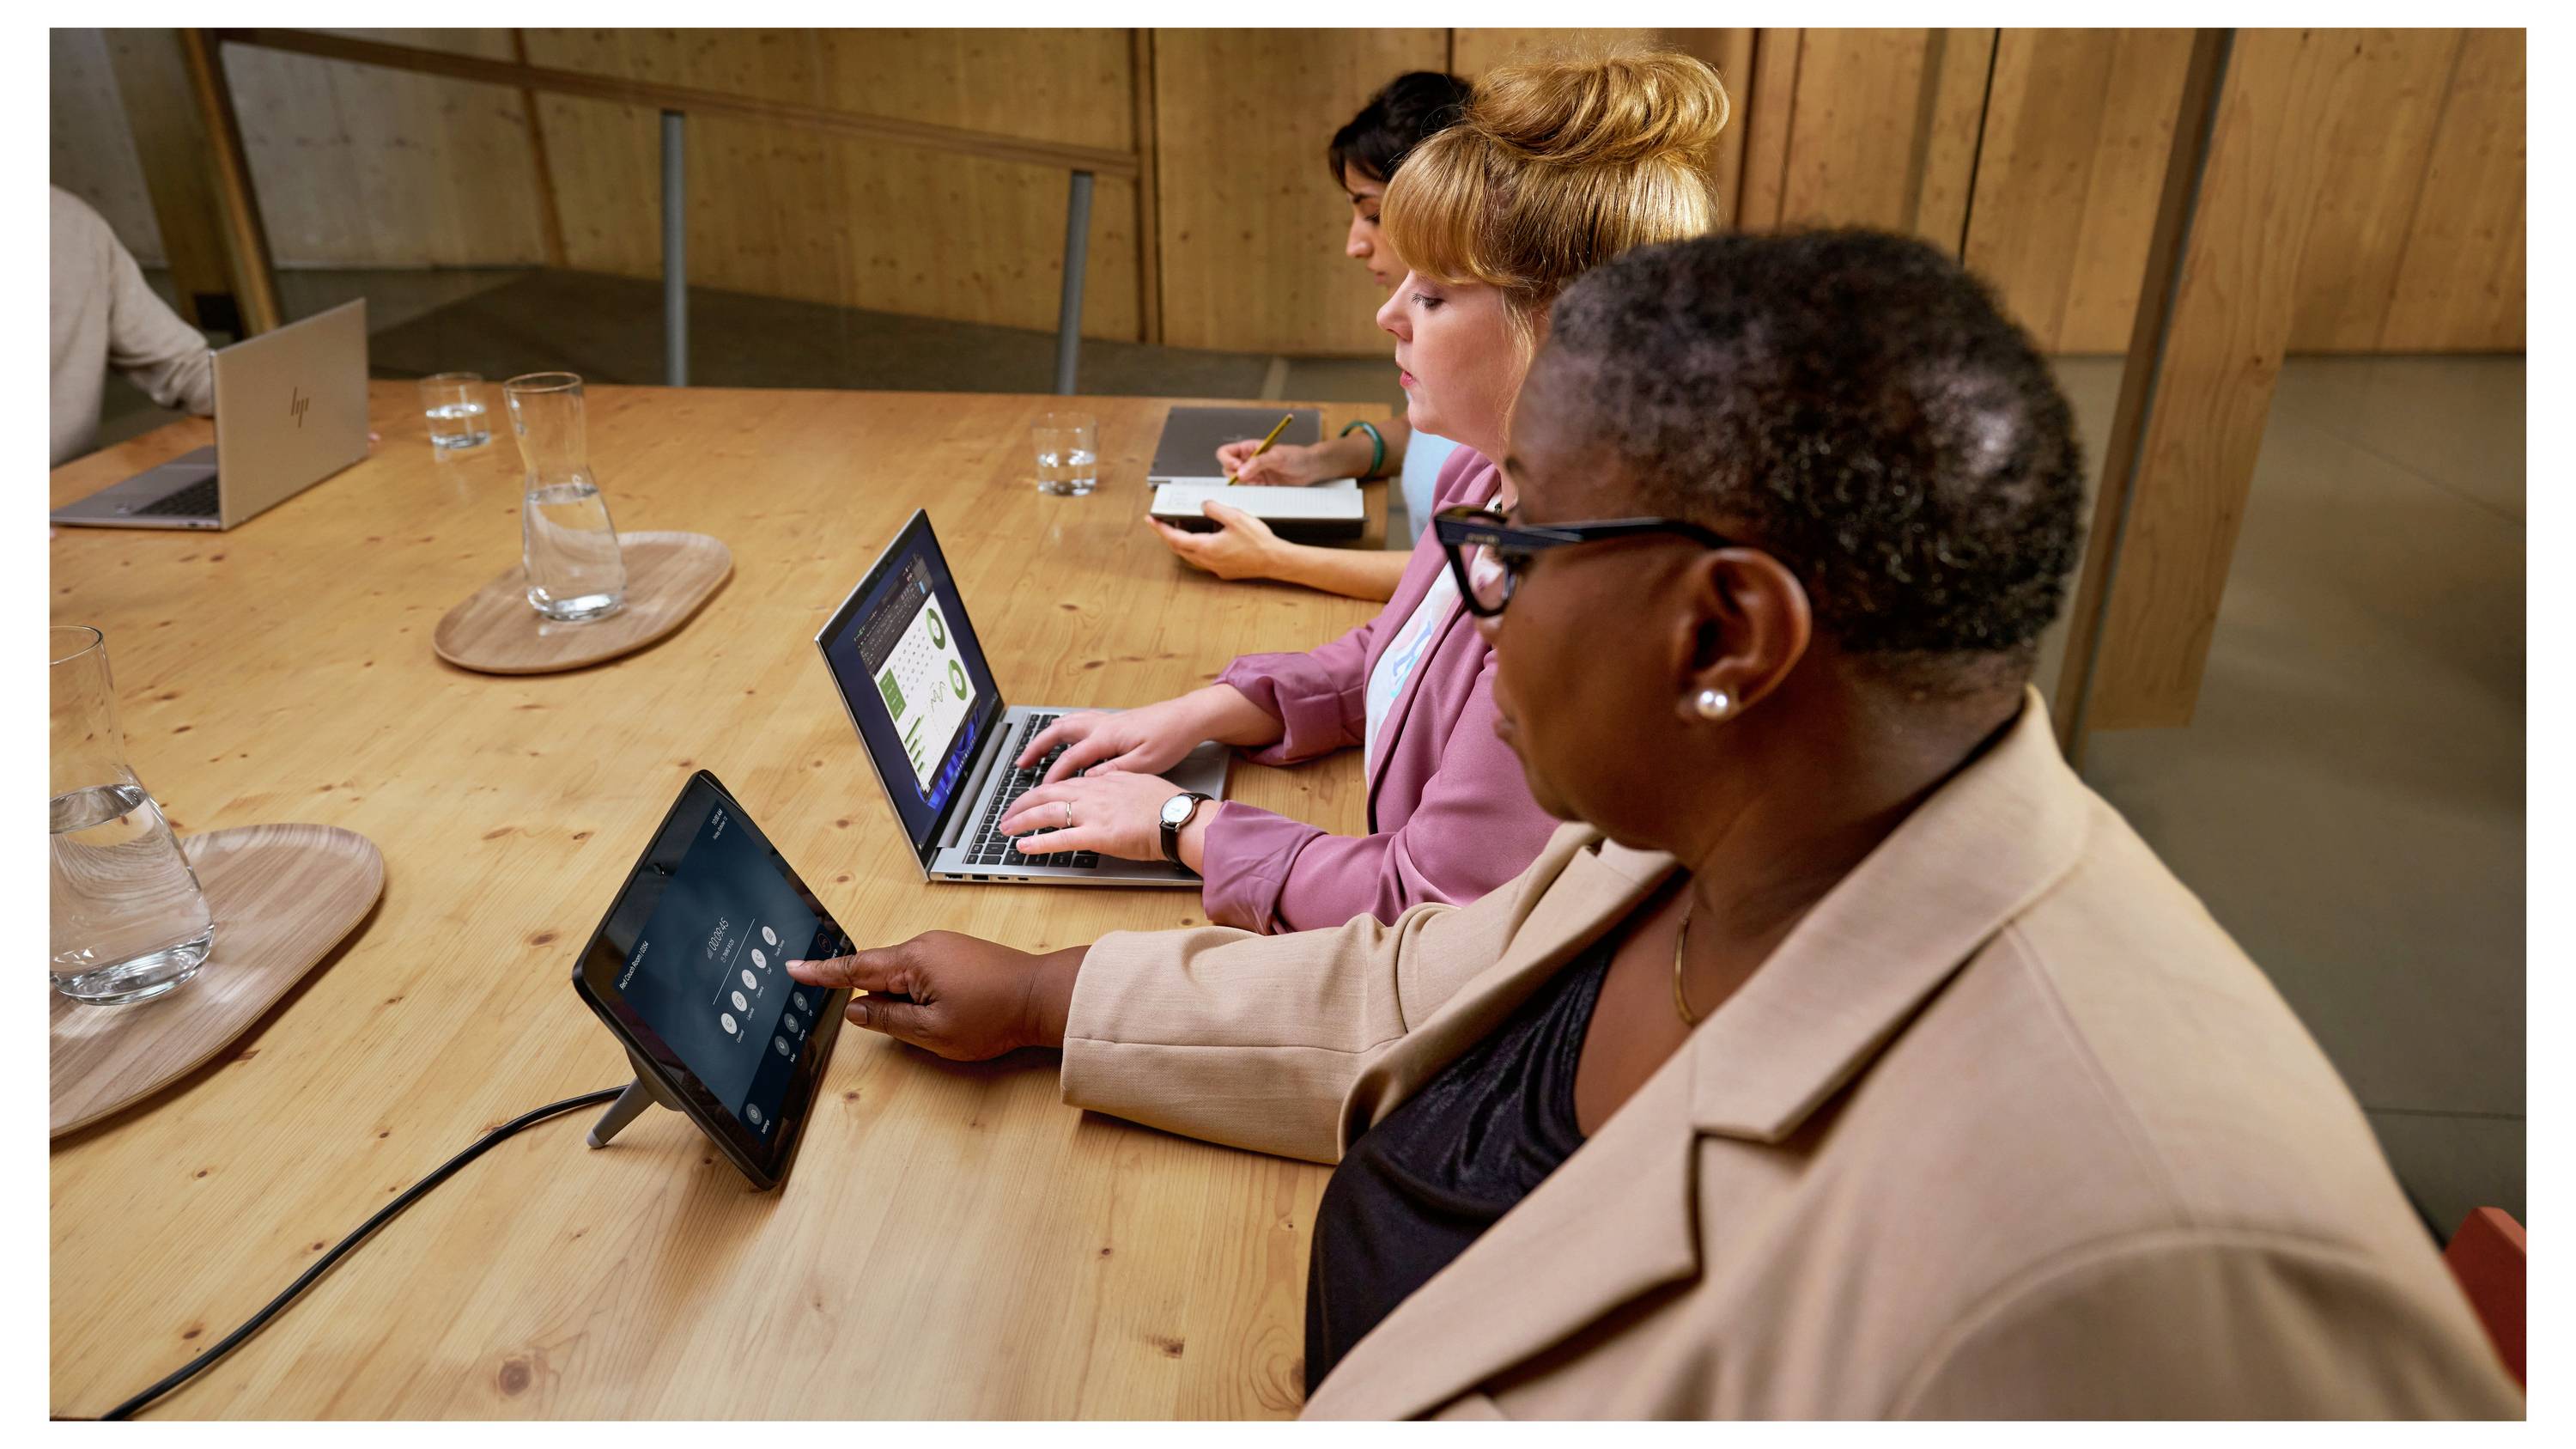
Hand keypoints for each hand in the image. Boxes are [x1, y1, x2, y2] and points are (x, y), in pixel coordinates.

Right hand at [785, 932, 1084, 1059]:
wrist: (1044, 997)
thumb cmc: (995, 1015)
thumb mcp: (933, 1031)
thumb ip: (890, 1020)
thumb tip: (858, 1011)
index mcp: (913, 960)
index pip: (855, 968)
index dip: (823, 973)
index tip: (794, 968)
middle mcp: (925, 945)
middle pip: (879, 972)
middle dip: (878, 998)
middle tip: (911, 1024)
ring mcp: (943, 947)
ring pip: (903, 976)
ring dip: (905, 1000)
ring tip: (943, 1021)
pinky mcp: (957, 954)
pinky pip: (922, 973)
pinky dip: (920, 993)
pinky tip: (944, 1011)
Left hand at [997, 771, 1184, 862]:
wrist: (1179, 818)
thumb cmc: (1167, 804)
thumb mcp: (1139, 781)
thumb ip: (1117, 781)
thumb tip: (1104, 781)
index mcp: (1104, 780)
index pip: (1065, 783)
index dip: (1043, 791)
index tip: (1032, 798)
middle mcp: (1094, 792)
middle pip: (1047, 793)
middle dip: (1022, 803)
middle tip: (1008, 813)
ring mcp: (1093, 813)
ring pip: (1047, 812)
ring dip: (1022, 820)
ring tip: (1006, 828)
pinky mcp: (1097, 835)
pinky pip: (1060, 838)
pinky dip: (1038, 841)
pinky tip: (1023, 845)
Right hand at [1016, 694, 1211, 781]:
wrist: (1187, 717)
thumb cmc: (1170, 739)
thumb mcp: (1144, 764)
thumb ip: (1113, 772)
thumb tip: (1087, 780)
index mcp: (1106, 737)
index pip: (1070, 759)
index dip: (1053, 777)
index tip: (1040, 792)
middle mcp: (1101, 724)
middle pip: (1058, 733)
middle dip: (1036, 748)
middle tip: (1021, 764)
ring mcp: (1106, 720)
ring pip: (1066, 724)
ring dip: (1047, 737)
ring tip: (1034, 751)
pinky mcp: (1113, 720)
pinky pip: (1078, 722)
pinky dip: (1064, 730)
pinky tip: (1064, 740)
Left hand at [1150, 501, 1281, 581]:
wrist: (1276, 560)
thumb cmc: (1259, 542)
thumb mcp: (1235, 517)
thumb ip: (1214, 509)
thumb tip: (1204, 505)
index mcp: (1207, 547)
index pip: (1175, 538)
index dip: (1160, 529)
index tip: (1151, 521)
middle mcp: (1208, 561)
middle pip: (1179, 548)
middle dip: (1168, 535)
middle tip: (1161, 523)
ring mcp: (1216, 568)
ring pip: (1191, 555)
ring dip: (1183, 542)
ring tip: (1182, 528)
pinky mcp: (1225, 571)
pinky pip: (1204, 560)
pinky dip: (1198, 548)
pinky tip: (1206, 539)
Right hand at [1216, 438, 1335, 486]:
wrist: (1309, 469)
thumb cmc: (1296, 456)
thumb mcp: (1276, 456)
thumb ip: (1258, 463)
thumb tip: (1240, 472)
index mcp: (1249, 448)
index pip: (1225, 452)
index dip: (1227, 460)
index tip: (1237, 467)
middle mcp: (1248, 460)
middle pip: (1227, 469)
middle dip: (1235, 475)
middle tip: (1250, 478)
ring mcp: (1253, 473)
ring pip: (1236, 481)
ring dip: (1244, 484)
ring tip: (1259, 482)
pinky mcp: (1259, 484)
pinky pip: (1247, 489)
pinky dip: (1252, 490)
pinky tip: (1263, 486)